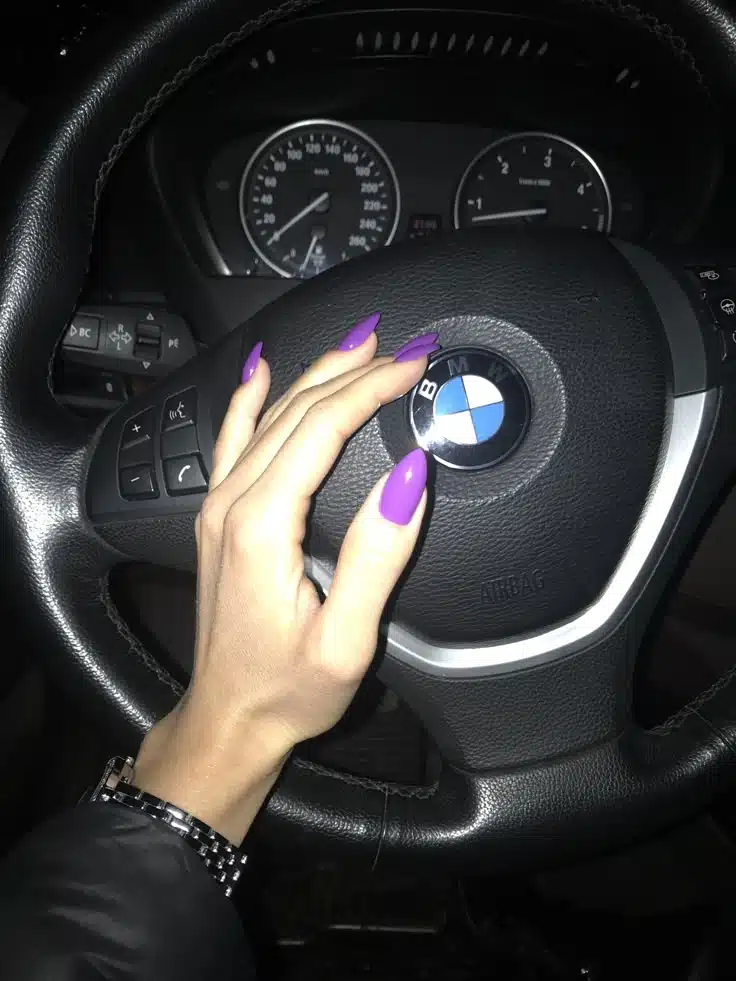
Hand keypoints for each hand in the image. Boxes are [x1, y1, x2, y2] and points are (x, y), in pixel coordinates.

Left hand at [134, 315, 437, 842]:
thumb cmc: (287, 688)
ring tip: (356, 343)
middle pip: (296, 411)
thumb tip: (409, 480)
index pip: (322, 428)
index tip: (414, 365)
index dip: (372, 387)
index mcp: (262, 526)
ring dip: (315, 374)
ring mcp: (218, 507)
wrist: (229, 717)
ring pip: (268, 416)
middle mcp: (232, 505)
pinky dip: (248, 398)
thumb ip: (378, 554)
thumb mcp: (346, 639)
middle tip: (402, 347)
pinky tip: (259, 370)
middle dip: (354, 371)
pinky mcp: (218, 518)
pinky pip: (232, 440)